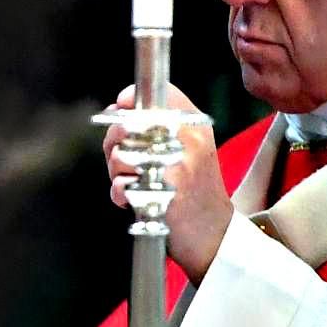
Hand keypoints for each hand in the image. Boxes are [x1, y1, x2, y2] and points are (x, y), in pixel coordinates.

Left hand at [106, 82, 229, 279]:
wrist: (213, 232)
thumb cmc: (193, 190)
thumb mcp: (188, 147)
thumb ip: (156, 123)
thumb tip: (118, 105)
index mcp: (196, 127)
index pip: (160, 93)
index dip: (131, 99)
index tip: (123, 108)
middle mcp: (189, 141)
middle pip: (126, 124)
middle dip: (113, 142)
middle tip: (123, 158)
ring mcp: (178, 166)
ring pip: (119, 155)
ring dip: (115, 171)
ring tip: (134, 180)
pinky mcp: (165, 192)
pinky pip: (121, 184)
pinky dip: (120, 192)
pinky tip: (135, 196)